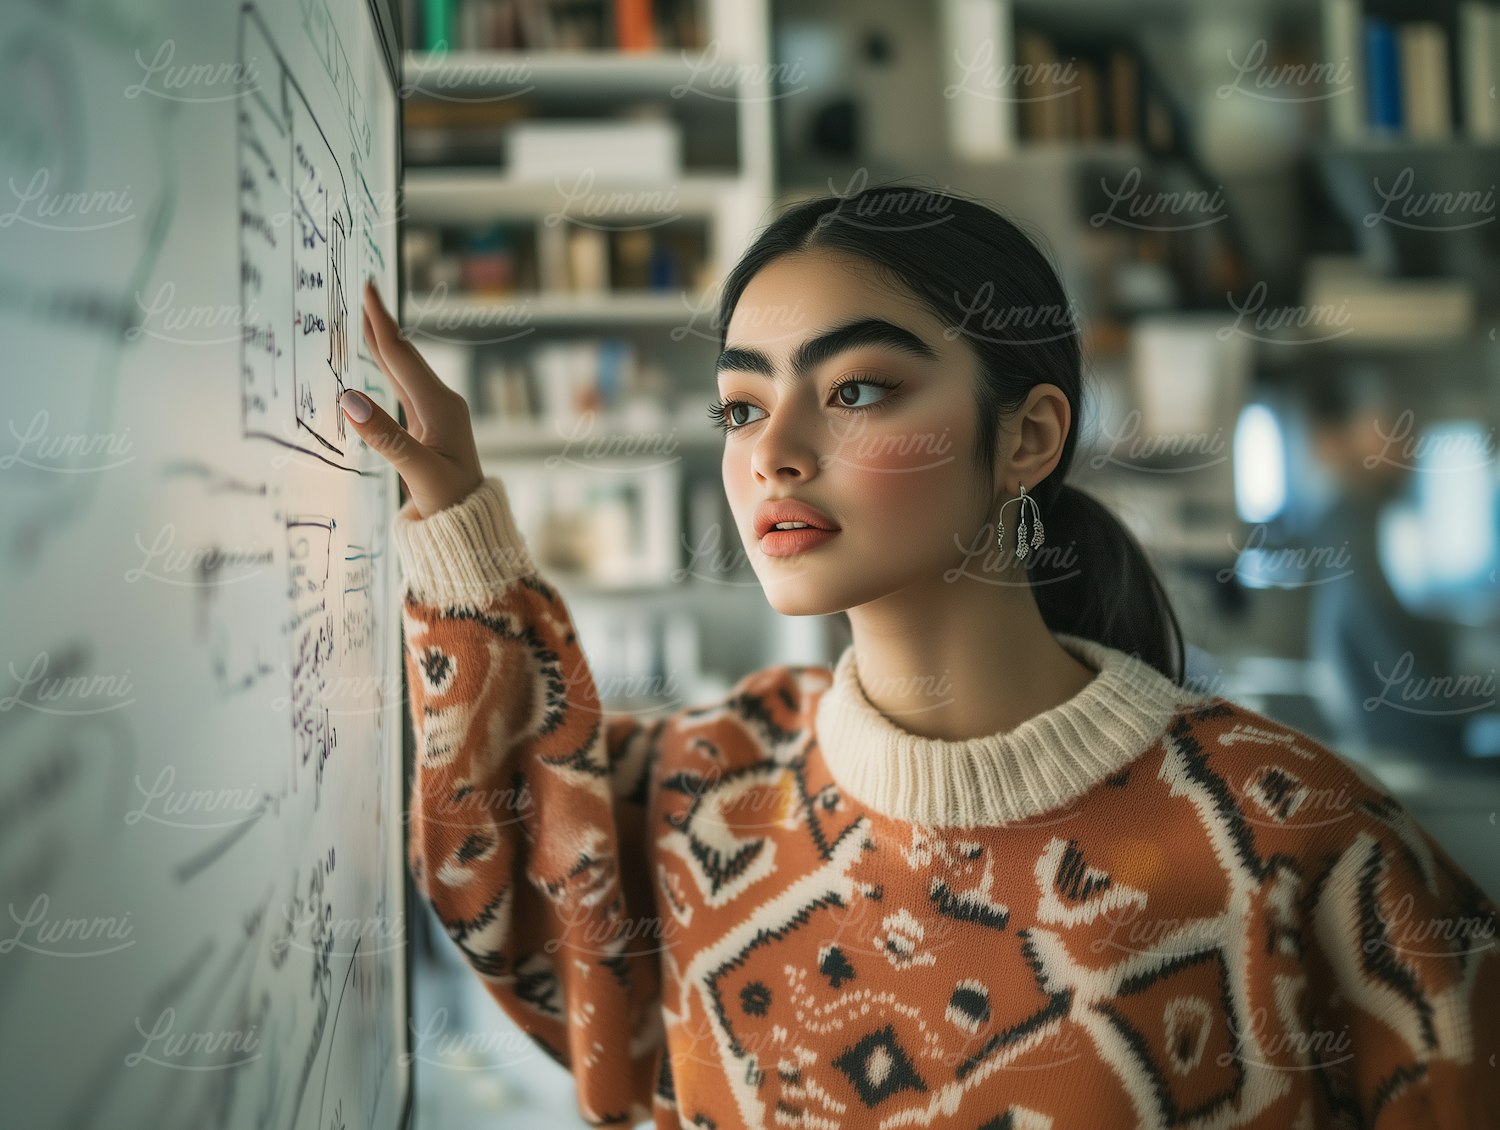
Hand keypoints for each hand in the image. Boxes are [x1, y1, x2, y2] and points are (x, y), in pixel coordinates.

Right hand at [343, 280, 484, 520]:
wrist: (472, 529)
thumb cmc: (451, 505)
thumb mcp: (419, 473)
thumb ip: (386, 438)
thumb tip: (350, 399)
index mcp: (441, 407)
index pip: (402, 357)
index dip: (381, 323)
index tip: (368, 288)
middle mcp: (441, 403)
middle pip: (404, 356)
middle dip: (382, 323)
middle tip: (364, 289)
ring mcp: (438, 415)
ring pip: (404, 370)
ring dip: (384, 343)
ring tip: (366, 318)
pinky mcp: (431, 428)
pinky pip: (404, 388)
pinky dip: (388, 369)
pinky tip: (381, 362)